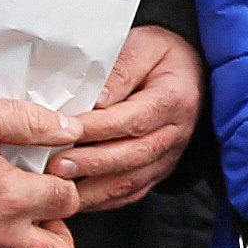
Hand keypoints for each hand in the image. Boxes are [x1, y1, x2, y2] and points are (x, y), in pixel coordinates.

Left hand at [52, 26, 202, 213]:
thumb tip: (95, 100)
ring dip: (94, 189)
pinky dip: (103, 201)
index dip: (98, 129)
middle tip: (56, 166)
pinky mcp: (159, 171)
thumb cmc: (161, 56)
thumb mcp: (143, 46)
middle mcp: (175, 132)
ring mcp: (169, 156)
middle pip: (133, 155)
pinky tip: (77, 199)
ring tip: (61, 188)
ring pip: (132, 181)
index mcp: (174, 99)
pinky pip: (132, 192)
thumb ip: (120, 70)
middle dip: (92, 164)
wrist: (190, 70)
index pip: (134, 119)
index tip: (65, 131)